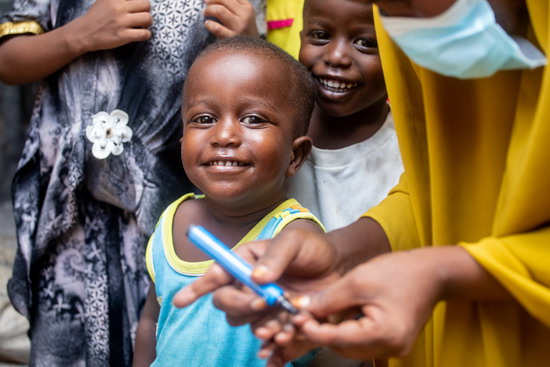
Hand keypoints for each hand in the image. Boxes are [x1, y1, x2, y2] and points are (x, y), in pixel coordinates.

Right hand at [69, 0, 152, 51]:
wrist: (84, 33)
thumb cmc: (96, 17)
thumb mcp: (105, 0)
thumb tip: (131, 0)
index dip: (140, 1)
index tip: (138, 7)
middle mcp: (119, 7)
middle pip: (146, 4)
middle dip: (147, 11)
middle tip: (142, 16)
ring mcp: (121, 22)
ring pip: (147, 18)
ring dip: (148, 23)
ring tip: (143, 26)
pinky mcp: (123, 35)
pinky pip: (144, 34)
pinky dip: (147, 35)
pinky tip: (142, 35)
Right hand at [173, 228, 338, 323]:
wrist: (338, 267)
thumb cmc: (311, 248)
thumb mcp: (294, 242)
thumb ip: (275, 256)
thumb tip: (256, 277)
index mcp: (244, 261)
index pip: (215, 275)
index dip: (196, 288)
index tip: (179, 302)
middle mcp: (247, 284)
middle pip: (226, 303)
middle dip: (241, 305)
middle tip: (264, 301)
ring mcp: (261, 304)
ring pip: (244, 322)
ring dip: (261, 321)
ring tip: (286, 312)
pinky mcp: (276, 320)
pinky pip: (266, 335)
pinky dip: (275, 336)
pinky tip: (287, 331)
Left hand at [203, 0, 258, 37]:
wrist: (253, 49)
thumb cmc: (245, 29)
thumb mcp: (245, 13)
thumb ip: (235, 3)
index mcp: (247, 7)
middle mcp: (244, 15)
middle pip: (223, 0)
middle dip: (211, 0)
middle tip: (205, 3)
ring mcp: (238, 27)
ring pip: (220, 10)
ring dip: (209, 10)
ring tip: (205, 13)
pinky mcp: (232, 38)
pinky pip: (217, 28)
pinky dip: (209, 24)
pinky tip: (207, 24)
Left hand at [285, 245, 510, 361]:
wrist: (432, 272)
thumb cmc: (399, 272)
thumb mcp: (358, 280)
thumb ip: (328, 298)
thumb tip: (301, 308)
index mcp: (384, 334)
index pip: (338, 339)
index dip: (313, 330)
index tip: (294, 318)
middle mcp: (391, 348)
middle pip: (344, 347)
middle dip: (320, 332)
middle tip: (298, 316)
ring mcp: (394, 348)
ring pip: (350, 346)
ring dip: (330, 332)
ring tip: (312, 315)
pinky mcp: (392, 341)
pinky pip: (361, 341)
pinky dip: (345, 331)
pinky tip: (333, 317)